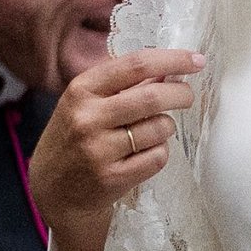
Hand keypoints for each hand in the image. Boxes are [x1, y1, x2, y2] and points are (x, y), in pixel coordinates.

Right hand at [29, 47, 204, 250]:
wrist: (53, 190)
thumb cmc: (75, 138)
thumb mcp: (86, 103)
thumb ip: (123, 84)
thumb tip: (171, 69)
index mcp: (81, 90)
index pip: (136, 65)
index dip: (172, 59)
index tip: (197, 60)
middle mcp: (88, 118)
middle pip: (153, 97)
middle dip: (181, 94)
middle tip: (187, 97)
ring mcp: (99, 150)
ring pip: (160, 128)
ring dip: (167, 127)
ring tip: (154, 130)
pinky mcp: (112, 178)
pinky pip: (158, 157)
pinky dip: (160, 151)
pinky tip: (145, 153)